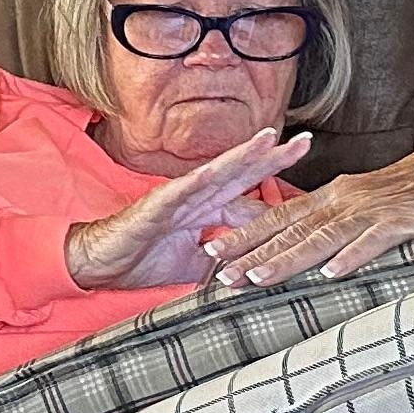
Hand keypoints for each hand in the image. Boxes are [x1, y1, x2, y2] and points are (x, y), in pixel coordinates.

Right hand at [65, 128, 311, 291]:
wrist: (102, 262)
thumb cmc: (142, 258)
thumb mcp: (196, 266)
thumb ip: (225, 262)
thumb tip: (255, 273)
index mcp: (208, 210)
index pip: (250, 199)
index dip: (280, 195)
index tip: (311, 191)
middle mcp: (197, 197)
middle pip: (242, 173)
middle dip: (274, 156)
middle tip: (306, 142)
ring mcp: (178, 197)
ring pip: (218, 171)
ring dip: (244, 155)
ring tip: (270, 139)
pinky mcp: (157, 204)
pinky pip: (183, 188)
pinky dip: (201, 178)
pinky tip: (219, 168)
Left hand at [202, 138, 413, 287]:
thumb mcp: (371, 210)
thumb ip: (337, 228)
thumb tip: (303, 253)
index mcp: (338, 196)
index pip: (282, 216)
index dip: (246, 233)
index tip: (212, 253)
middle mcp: (349, 198)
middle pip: (291, 227)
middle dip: (251, 249)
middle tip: (216, 271)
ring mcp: (375, 208)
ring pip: (323, 234)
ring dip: (289, 257)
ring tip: (257, 276)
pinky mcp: (406, 220)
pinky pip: (375, 239)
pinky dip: (353, 255)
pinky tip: (331, 273)